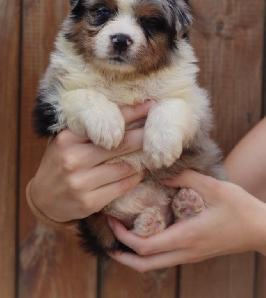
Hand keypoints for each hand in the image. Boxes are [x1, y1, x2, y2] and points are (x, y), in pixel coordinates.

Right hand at [31, 102, 153, 221]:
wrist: (43, 199)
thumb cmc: (60, 163)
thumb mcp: (66, 141)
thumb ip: (88, 130)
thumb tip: (125, 115)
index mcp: (68, 139)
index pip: (106, 121)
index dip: (132, 112)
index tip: (150, 105)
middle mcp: (73, 159)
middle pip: (121, 143)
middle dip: (144, 135)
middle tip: (159, 129)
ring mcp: (81, 183)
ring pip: (125, 166)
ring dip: (142, 158)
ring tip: (151, 151)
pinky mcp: (90, 202)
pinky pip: (123, 186)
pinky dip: (135, 177)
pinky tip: (140, 170)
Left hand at [107, 169, 265, 271]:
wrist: (260, 230)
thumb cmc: (240, 209)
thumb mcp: (214, 187)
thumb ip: (186, 178)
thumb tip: (160, 175)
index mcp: (186, 237)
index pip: (145, 247)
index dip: (123, 237)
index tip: (112, 220)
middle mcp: (185, 251)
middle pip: (144, 265)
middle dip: (122, 254)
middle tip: (108, 237)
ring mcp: (189, 255)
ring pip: (153, 265)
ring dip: (134, 254)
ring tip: (121, 237)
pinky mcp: (194, 253)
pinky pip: (164, 258)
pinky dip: (148, 251)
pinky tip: (146, 233)